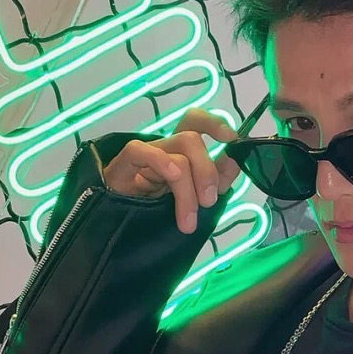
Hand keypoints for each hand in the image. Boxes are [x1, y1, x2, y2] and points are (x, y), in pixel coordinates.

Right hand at [102, 108, 241, 233]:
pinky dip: (161, 162)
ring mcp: (144, 154)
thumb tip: (235, 160)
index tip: (230, 139)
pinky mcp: (123, 165)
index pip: (194, 122)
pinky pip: (140, 150)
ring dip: (187, 189)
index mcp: (181, 152)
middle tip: (209, 202)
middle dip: (207, 171)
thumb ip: (218, 179)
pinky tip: (171, 180)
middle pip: (190, 138)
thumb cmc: (158, 210)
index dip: (214, 124)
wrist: (117, 231)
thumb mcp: (195, 196)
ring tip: (188, 220)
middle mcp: (164, 148)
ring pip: (174, 152)